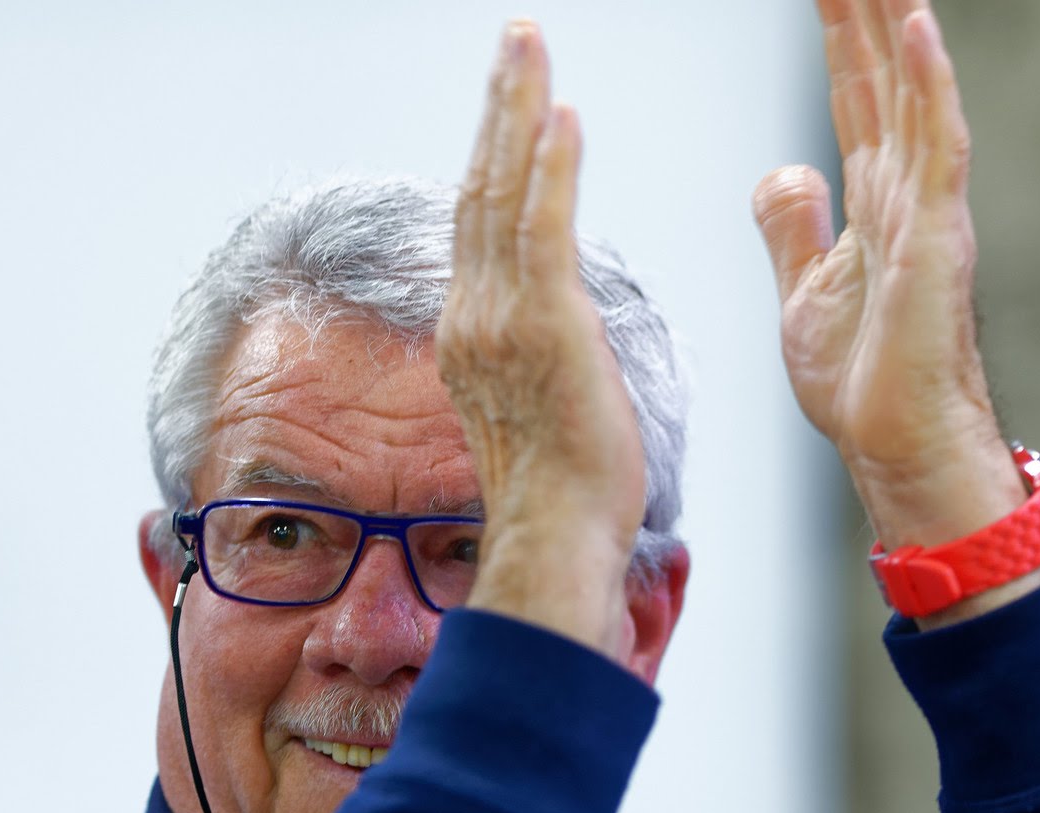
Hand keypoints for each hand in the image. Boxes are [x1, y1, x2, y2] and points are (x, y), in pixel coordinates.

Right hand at [438, 22, 646, 652]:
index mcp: (473, 338)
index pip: (481, 229)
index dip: (494, 159)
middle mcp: (474, 320)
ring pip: (505, 197)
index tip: (512, 108)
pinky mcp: (543, 328)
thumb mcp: (542, 410)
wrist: (557, 536)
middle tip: (517, 40)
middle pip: (482, 193)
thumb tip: (560, 338)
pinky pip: (542, 230)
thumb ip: (539, 358)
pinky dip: (549, 169)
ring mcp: (502, 323)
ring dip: (519, 113)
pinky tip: (561, 116)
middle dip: (499, 109)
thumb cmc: (566, 493)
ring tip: (531, 46)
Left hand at [753, 0, 1022, 548]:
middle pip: (880, 73)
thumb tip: (785, 170)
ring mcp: (927, 208)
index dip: (837, 31)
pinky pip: (937, 148)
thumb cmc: (861, 379)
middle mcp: (907, 189)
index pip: (852, 93)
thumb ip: (794, 227)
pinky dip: (928, 85)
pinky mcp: (936, 240)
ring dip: (895, 19)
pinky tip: (915, 25)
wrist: (893, 444)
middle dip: (862, 7)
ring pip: (912, 90)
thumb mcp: (804, 291)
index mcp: (874, 198)